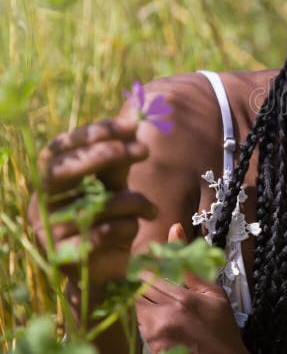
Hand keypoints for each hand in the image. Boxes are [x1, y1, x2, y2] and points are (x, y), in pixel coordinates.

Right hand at [28, 118, 157, 285]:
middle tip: (144, 149)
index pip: (56, 150)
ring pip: (92, 203)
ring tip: (150, 208)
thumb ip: (120, 153)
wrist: (108, 270)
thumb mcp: (114, 183)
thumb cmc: (111, 217)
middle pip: (60, 172)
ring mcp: (47, 233)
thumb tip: (138, 113)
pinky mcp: (65, 258)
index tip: (130, 125)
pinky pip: (102, 232)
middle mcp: (39, 206)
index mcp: (47, 184)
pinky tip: (140, 224)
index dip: (90, 134)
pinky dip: (130, 224)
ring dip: (133, 200)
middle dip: (102, 155)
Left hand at [136, 223, 247, 353]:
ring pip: (136, 310)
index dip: (144, 268)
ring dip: (142, 304)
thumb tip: (175, 228)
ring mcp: (157, 335)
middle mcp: (166, 316)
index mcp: (183, 299)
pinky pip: (139, 329)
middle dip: (140, 285)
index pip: (149, 275)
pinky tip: (161, 322)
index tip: (143, 263)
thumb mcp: (213, 293)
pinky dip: (146, 323)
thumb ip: (191, 263)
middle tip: (149, 284)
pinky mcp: (153, 349)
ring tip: (160, 305)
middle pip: (138, 292)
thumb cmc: (221, 327)